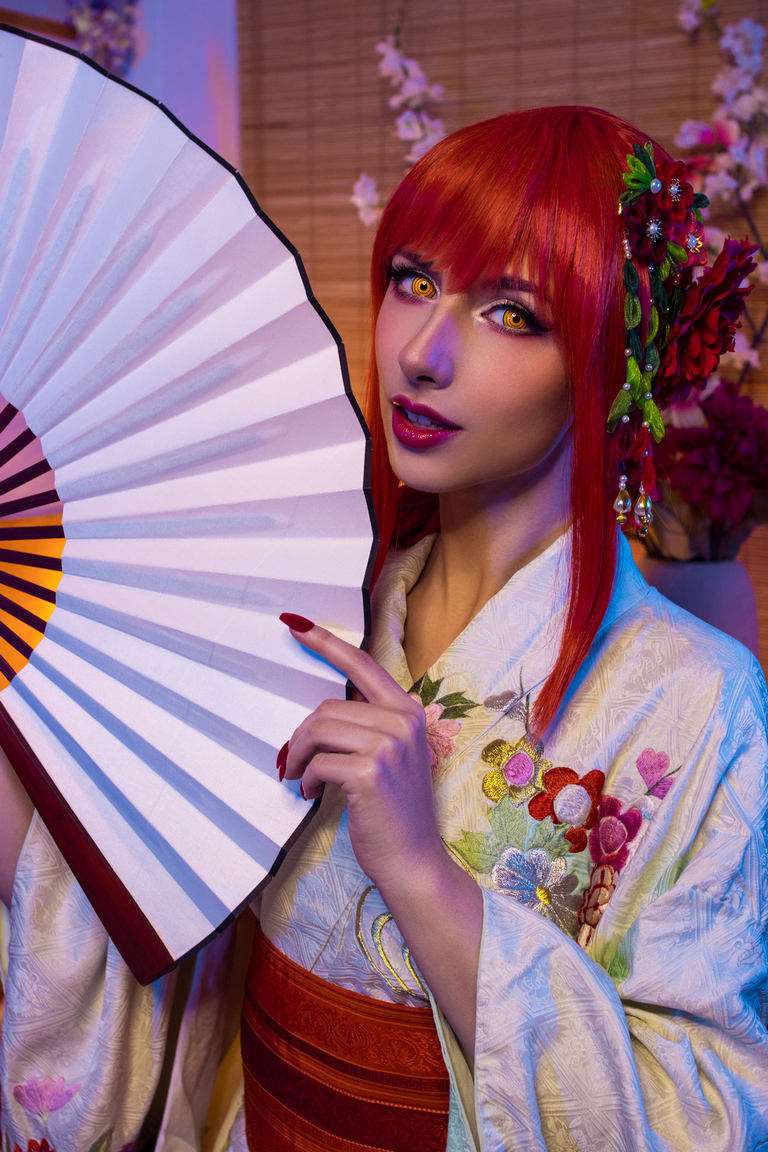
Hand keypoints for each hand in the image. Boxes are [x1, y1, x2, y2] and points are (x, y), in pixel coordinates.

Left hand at [280, 615, 442, 891]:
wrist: (413, 860)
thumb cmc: (393, 812)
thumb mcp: (388, 758)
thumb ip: (365, 728)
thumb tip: (313, 720)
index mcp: (408, 711)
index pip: (363, 664)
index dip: (326, 642)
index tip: (296, 623)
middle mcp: (402, 721)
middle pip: (327, 708)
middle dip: (301, 737)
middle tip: (295, 764)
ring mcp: (389, 745)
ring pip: (318, 730)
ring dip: (299, 756)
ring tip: (301, 778)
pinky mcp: (370, 771)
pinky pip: (318, 762)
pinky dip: (306, 779)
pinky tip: (312, 795)